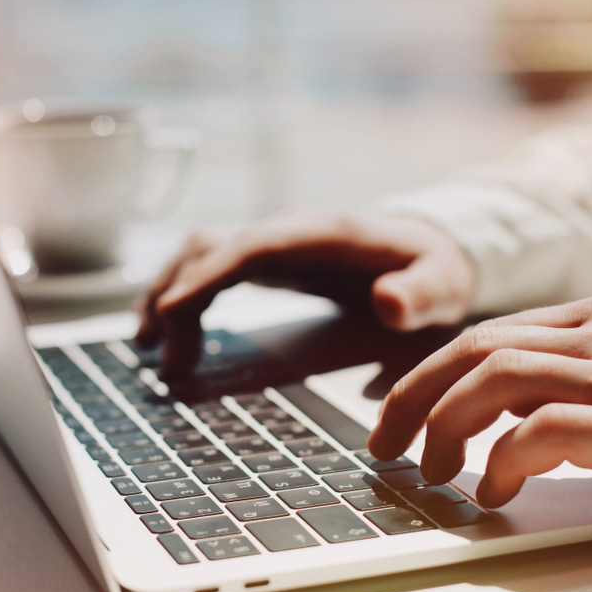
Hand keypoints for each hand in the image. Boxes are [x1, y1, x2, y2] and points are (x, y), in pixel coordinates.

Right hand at [135, 209, 474, 377]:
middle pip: (211, 247)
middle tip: (167, 362)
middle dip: (177, 296)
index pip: (249, 246)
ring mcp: (274, 241)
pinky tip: (165, 328)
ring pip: (200, 253)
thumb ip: (420, 293)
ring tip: (148, 346)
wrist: (432, 244)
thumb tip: (387, 302)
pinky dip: (181, 292)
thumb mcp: (443, 282)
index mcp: (322, 233)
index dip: (206, 275)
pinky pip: (210, 267)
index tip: (170, 311)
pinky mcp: (268, 258)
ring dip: (168, 292)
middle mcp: (288, 230)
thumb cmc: (435, 266)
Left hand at [368, 292, 591, 522]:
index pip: (489, 332)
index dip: (430, 373)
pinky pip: (543, 431)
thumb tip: (510, 422)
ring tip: (432, 472)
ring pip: (495, 376)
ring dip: (446, 426)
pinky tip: (493, 492)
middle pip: (476, 348)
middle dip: (416, 396)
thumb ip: (578, 386)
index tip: (400, 413)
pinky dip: (501, 460)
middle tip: (386, 443)